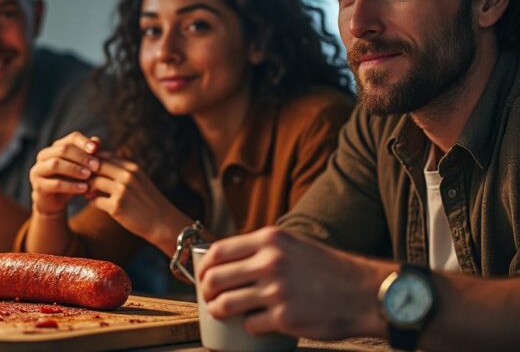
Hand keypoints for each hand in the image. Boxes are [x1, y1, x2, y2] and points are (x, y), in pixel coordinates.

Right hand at [29, 131, 100, 215]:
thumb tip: (97, 141)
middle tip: (96, 165)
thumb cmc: (70, 181)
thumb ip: (88, 155)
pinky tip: (84, 188)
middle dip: (81, 157)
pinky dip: (71, 185)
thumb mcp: (81, 168)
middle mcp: (44, 155)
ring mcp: (38, 170)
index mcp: (56, 147)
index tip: (95, 149)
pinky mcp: (38, 185)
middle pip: (63, 149)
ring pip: (55, 164)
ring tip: (88, 175)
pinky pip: (55, 183)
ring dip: (74, 169)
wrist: (55, 202)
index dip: (84, 142)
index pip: (71, 138)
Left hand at [89, 151, 189, 250]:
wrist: (162, 222)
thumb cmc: (147, 201)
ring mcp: (122, 191)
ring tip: (88, 192)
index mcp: (132, 167)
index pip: (105, 156)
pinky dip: (92, 201)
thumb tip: (99, 164)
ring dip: (87, 187)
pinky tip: (94, 202)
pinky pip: (95, 200)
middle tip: (81, 179)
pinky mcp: (117, 206)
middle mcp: (127, 176)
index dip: (92, 161)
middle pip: (97, 166)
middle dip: (86, 172)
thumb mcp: (139, 180)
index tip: (86, 168)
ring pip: (94, 182)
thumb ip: (122, 171)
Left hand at [196, 227, 391, 340]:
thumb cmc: (327, 269)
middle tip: (209, 297)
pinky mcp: (284, 317)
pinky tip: (255, 323)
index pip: (219, 252)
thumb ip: (264, 248)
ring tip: (220, 312)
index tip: (202, 276)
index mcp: (270, 240)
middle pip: (216, 279)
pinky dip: (249, 326)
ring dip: (218, 311)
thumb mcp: (293, 244)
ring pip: (226, 304)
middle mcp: (270, 262)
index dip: (204, 267)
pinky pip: (251, 324)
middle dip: (206, 291)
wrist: (363, 293)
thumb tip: (231, 259)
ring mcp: (276, 291)